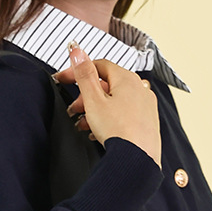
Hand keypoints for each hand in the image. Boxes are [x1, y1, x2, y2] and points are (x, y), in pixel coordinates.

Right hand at [53, 42, 161, 166]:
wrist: (137, 160)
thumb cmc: (118, 131)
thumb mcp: (93, 100)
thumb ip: (84, 74)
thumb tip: (77, 50)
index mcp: (127, 78)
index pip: (98, 66)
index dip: (78, 71)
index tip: (64, 79)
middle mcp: (140, 89)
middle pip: (107, 85)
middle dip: (86, 96)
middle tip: (73, 108)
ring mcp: (145, 106)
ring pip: (115, 101)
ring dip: (96, 110)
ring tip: (83, 123)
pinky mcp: (147, 123)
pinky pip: (124, 115)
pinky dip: (109, 119)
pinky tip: (98, 132)